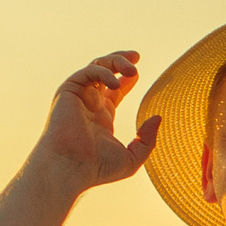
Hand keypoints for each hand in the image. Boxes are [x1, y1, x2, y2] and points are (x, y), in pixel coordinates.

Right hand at [34, 51, 159, 192]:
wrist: (70, 167)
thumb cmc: (97, 168)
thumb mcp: (132, 158)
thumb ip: (147, 139)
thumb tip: (157, 118)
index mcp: (101, 116)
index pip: (114, 90)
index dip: (126, 79)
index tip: (137, 74)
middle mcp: (89, 103)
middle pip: (105, 72)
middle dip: (120, 61)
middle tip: (136, 57)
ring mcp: (78, 96)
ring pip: (96, 66)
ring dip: (115, 62)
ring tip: (133, 69)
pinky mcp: (68, 91)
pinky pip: (88, 72)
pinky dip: (104, 73)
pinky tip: (116, 83)